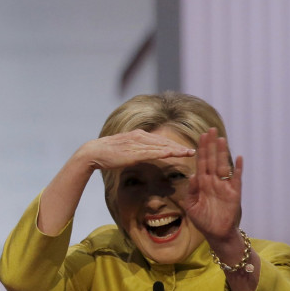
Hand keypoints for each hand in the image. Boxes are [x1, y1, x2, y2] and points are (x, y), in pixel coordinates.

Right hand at [80, 129, 196, 170]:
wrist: (94, 152)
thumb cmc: (108, 153)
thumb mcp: (125, 149)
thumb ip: (136, 150)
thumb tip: (144, 155)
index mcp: (139, 135)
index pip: (161, 140)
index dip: (174, 144)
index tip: (186, 148)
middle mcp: (140, 136)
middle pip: (164, 142)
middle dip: (180, 146)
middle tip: (195, 150)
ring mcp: (137, 143)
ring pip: (161, 146)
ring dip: (176, 149)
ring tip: (189, 153)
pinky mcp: (133, 152)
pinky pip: (151, 152)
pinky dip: (163, 152)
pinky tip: (172, 153)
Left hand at [183, 128, 242, 241]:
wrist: (216, 234)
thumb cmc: (203, 220)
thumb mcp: (191, 206)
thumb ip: (191, 191)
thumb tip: (193, 175)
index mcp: (202, 183)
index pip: (201, 162)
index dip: (201, 149)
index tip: (201, 136)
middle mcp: (213, 182)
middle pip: (212, 159)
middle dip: (211, 145)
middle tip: (211, 130)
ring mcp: (224, 186)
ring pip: (223, 165)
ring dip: (222, 153)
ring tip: (221, 139)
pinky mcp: (234, 193)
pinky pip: (236, 179)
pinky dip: (238, 169)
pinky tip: (238, 158)